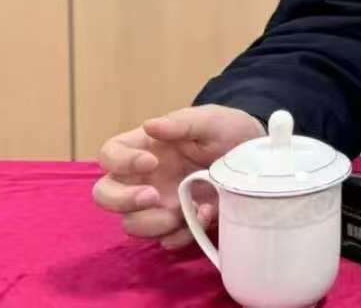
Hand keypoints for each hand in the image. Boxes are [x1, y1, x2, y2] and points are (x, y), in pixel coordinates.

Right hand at [92, 104, 264, 248]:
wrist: (255, 156)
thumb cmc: (227, 130)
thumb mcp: (210, 120)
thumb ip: (182, 123)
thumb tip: (149, 126)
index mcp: (145, 147)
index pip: (109, 154)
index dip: (120, 162)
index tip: (151, 162)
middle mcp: (144, 177)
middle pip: (105, 195)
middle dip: (123, 201)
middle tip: (154, 196)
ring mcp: (159, 203)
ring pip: (132, 224)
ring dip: (157, 223)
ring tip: (191, 209)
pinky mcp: (179, 223)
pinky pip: (166, 240)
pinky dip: (183, 234)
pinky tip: (206, 216)